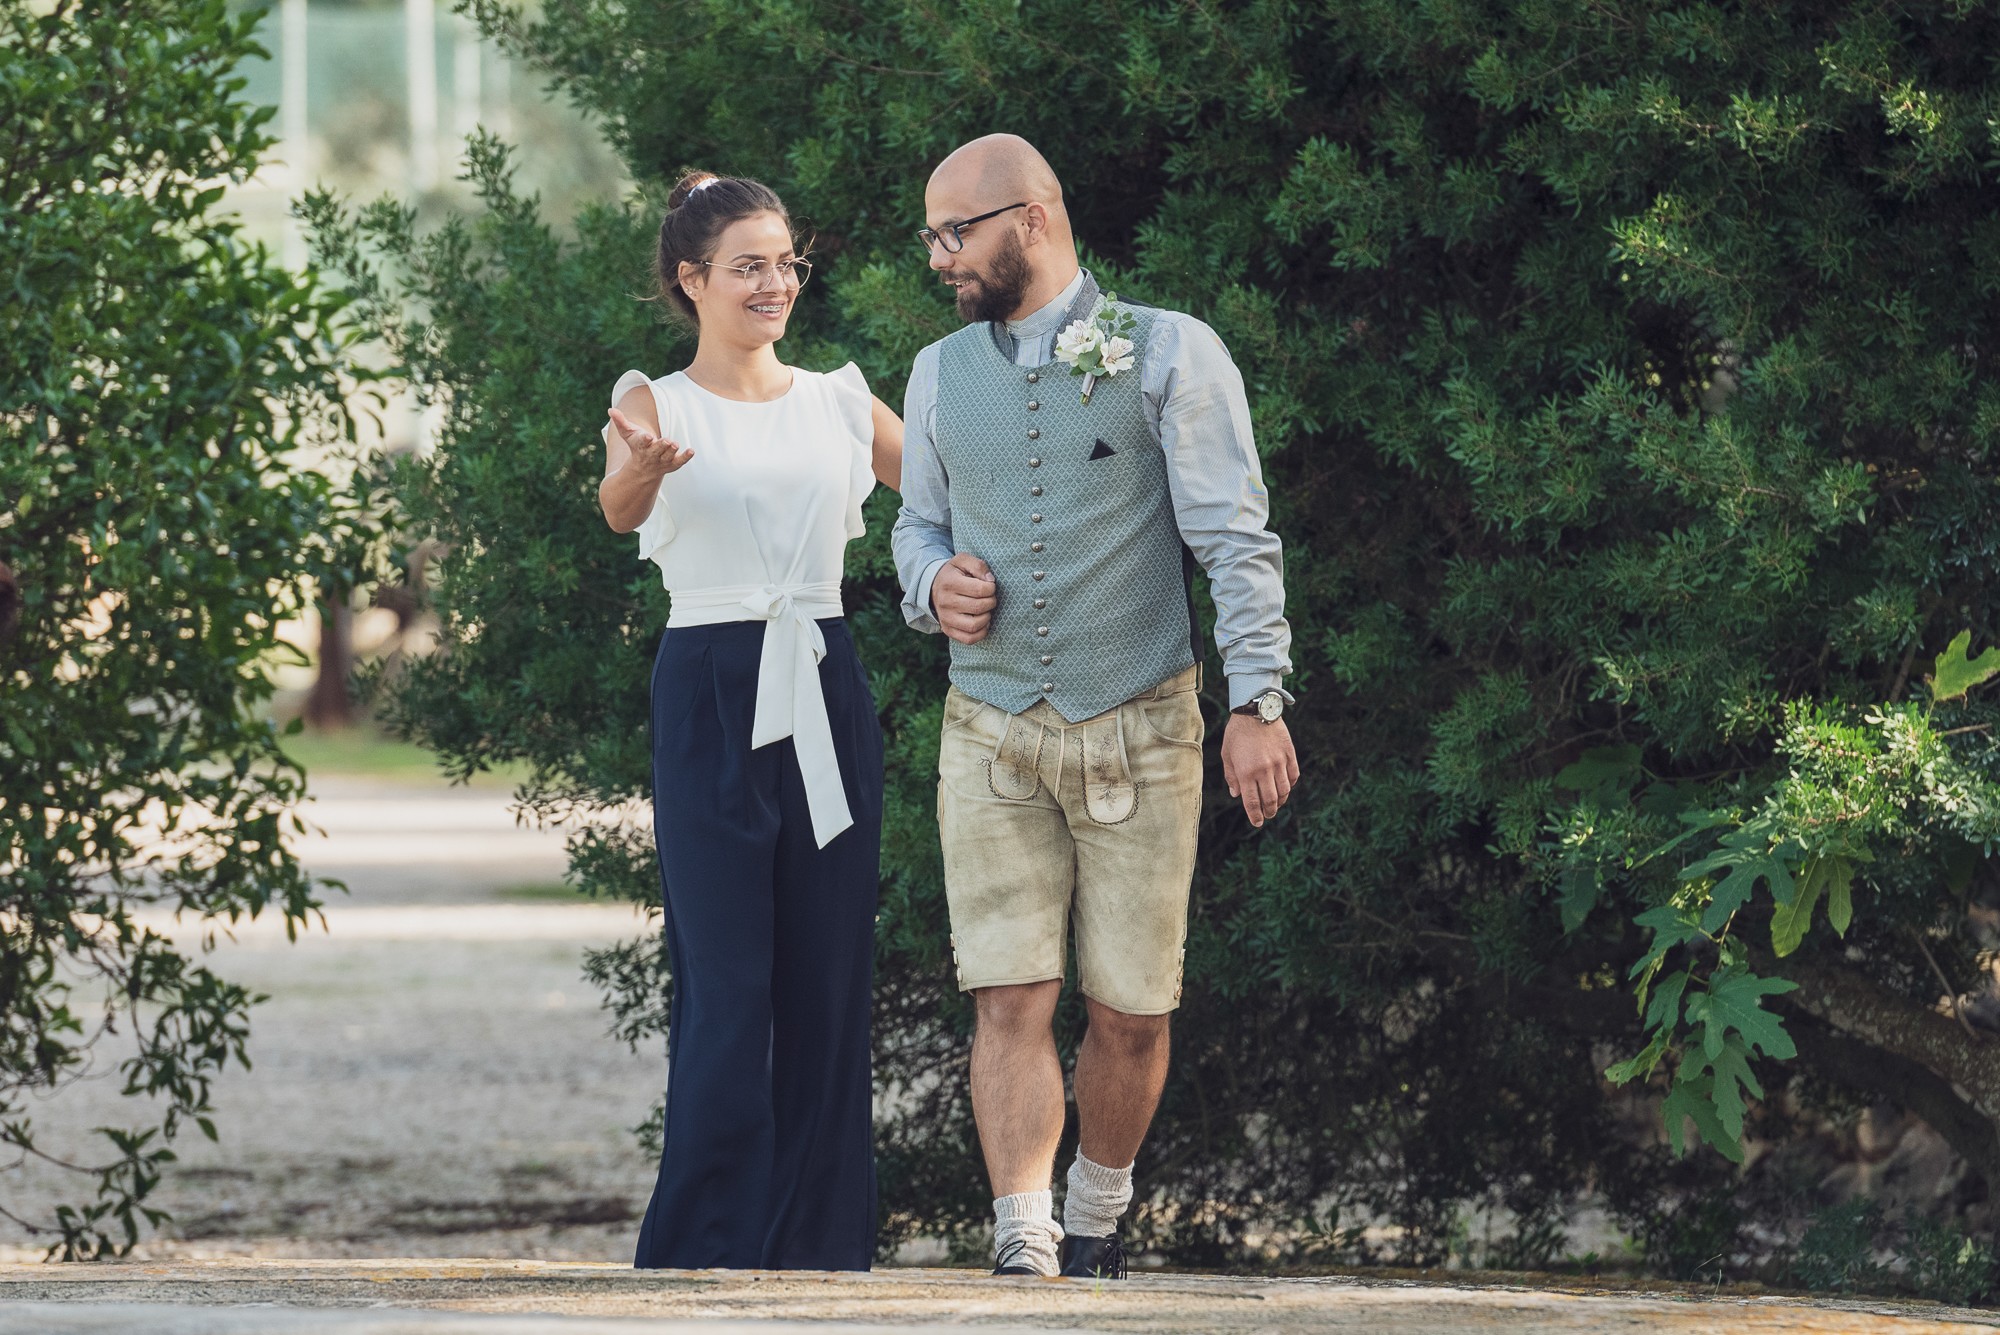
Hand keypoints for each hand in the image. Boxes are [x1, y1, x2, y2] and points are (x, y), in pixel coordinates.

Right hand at [608, 406, 693, 476]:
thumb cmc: (636, 446)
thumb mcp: (627, 434)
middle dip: (661, 446)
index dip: (645, 440)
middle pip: (656, 451)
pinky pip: (680, 462)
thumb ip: (620, 421)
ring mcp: (662, 461)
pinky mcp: (672, 464)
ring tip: (675, 444)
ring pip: (667, 457)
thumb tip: (611, 410)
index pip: (642, 443)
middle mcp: (651, 455)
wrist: (643, 470)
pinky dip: (685, 457)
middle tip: (667, 441)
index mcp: (641, 447)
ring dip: (672, 451)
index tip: (648, 436)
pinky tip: (691, 451)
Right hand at [930, 553, 996, 644]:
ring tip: (985, 610)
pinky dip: (981, 633)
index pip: (980, 589)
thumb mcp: (962, 560)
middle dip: (991, 601)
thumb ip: (978, 565)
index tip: (989, 586)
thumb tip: (990, 580)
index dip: (991, 588)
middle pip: (979, 607)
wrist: (933, 587)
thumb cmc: (953, 573)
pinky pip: (969, 639)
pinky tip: (982, 622)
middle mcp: (946, 602)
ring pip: (974, 625)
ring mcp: (946, 618)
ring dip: (987, 617)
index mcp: (950, 583)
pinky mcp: (948, 630)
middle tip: (989, 597)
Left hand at [1220, 714, 1298, 828]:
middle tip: (1268, 816)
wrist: (1256, 710)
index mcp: (1246, 772)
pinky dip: (1290, 785)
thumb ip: (1231, 776)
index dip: (1255, 816)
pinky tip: (1285, 787)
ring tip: (1276, 804)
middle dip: (1269, 812)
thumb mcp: (1227, 755)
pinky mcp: (1289, 754)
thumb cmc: (1237, 733)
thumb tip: (1236, 795)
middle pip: (1270, 800)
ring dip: (1281, 801)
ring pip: (1284, 790)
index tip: (1257, 823)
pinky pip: (1293, 776)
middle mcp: (1264, 770)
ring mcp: (1279, 762)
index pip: (1252, 802)